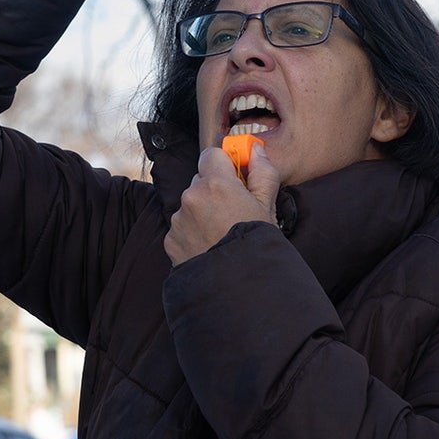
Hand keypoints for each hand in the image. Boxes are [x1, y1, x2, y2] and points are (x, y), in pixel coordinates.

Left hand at [164, 141, 280, 265]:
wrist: (237, 286)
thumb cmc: (256, 243)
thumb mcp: (267, 206)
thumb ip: (263, 172)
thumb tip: (256, 152)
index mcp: (216, 183)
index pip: (211, 155)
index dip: (224, 164)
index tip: (235, 177)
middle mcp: (191, 196)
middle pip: (200, 180)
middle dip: (215, 189)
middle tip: (233, 210)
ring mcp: (178, 219)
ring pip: (191, 204)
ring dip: (203, 211)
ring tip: (221, 233)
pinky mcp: (170, 239)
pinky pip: (182, 226)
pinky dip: (193, 232)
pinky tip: (209, 245)